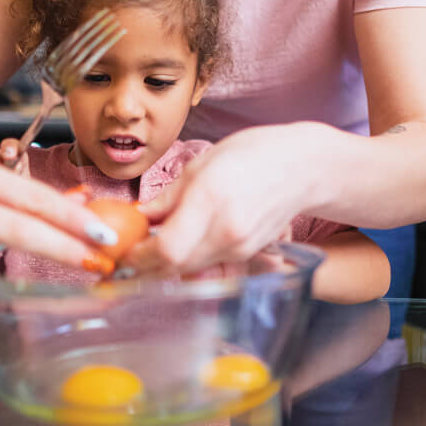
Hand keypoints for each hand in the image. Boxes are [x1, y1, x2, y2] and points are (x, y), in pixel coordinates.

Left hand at [129, 125, 315, 272]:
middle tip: (127, 257)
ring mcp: (241, 247)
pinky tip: (182, 245)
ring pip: (191, 269)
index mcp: (210, 200)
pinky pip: (210, 264)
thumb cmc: (253, 155)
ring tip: (150, 250)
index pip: (167, 250)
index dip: (139, 258)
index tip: (123, 252)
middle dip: (146, 266)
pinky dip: (190, 260)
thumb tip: (139, 218)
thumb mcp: (201, 165)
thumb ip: (168, 198)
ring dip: (166, 265)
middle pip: (175, 267)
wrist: (302, 167)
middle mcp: (227, 230)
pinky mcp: (249, 255)